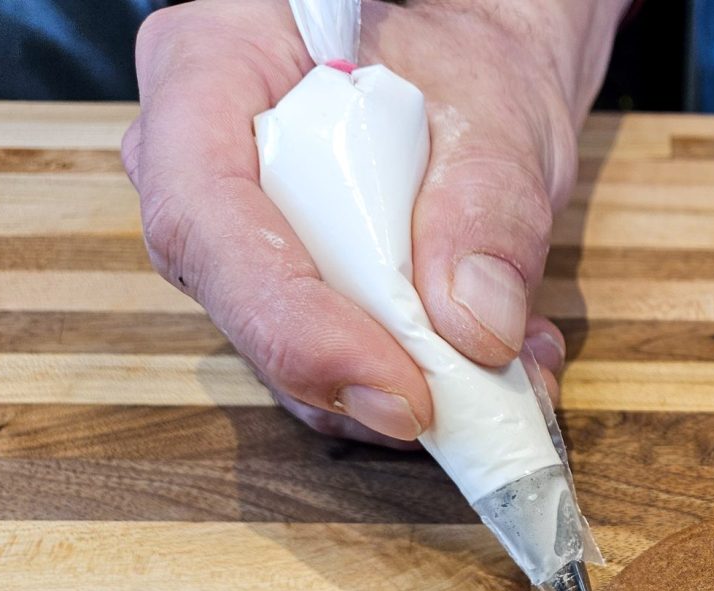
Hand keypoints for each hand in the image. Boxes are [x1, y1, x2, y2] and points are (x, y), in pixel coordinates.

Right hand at [123, 0, 623, 445]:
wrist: (483, 77)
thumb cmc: (468, 63)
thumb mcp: (495, 106)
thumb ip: (488, 202)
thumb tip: (476, 327)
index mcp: (212, 69)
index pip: (204, 212)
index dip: (290, 320)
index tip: (396, 388)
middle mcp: (201, 164)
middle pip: (239, 298)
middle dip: (356, 372)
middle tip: (464, 403)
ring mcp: (239, 240)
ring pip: (288, 353)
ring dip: (404, 387)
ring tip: (512, 365)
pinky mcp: (290, 297)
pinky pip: (334, 366)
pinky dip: (421, 383)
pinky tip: (498, 363)